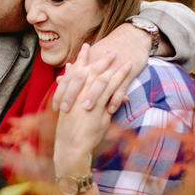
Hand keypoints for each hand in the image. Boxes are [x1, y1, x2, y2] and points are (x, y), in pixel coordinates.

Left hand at [52, 26, 151, 111]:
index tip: (55, 107)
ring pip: (100, 84)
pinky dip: (115, 99)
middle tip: (65, 109)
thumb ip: (77, 70)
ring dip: (93, 95)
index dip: (62, 92)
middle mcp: (97, 67)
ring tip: (87, 109)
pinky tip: (111, 109)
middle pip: (81, 81)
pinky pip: (120, 89)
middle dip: (72, 95)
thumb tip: (59, 80)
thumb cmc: (110, 50)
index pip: (70, 79)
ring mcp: (112, 70)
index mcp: (87, 64)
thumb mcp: (91, 58)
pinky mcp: (127, 74)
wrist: (133, 36)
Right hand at [54, 45, 129, 166]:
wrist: (70, 146)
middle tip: (109, 49)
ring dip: (111, 67)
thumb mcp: (71, 111)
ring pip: (101, 79)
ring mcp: (87, 101)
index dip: (82, 60)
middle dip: (99, 59)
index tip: (86, 48)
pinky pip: (109, 92)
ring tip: (119, 57)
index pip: (78, 72)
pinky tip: (124, 74)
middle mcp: (79, 95)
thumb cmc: (71, 132)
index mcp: (71, 94)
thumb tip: (74, 86)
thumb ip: (75, 97)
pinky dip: (118, 81)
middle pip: (90, 72)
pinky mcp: (97, 109)